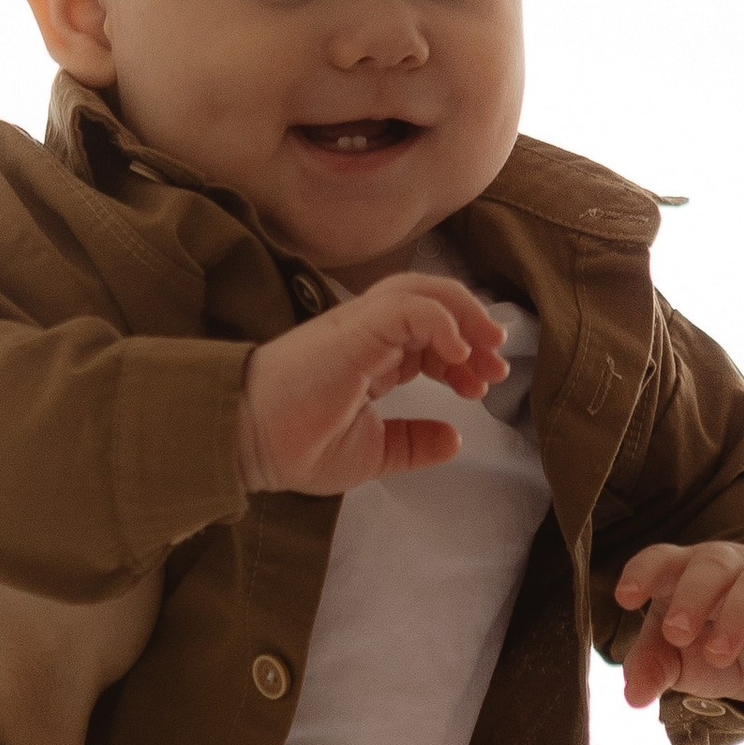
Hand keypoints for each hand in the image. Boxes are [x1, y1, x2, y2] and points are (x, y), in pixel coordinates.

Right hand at [240, 276, 506, 495]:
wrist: (245, 442)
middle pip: (433, 304)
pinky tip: (458, 353)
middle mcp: (367, 333)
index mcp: (371, 356)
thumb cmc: (293, 445)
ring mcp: (359, 325)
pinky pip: (407, 306)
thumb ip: (412, 443)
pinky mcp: (353, 327)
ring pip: (422, 291)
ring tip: (488, 348)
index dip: (463, 354)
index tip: (482, 386)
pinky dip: (442, 320)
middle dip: (474, 329)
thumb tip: (454, 439)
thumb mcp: (371, 453)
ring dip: (464, 314)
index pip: (429, 335)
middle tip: (497, 366)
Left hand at [614, 541, 743, 709]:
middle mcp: (730, 567)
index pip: (663, 559)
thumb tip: (635, 696)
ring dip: (738, 616)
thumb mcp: (677, 659)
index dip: (643, 572)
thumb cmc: (710, 645)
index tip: (626, 598)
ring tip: (718, 656)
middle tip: (677, 633)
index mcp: (686, 571)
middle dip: (693, 596)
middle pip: (711, 564)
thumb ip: (652, 669)